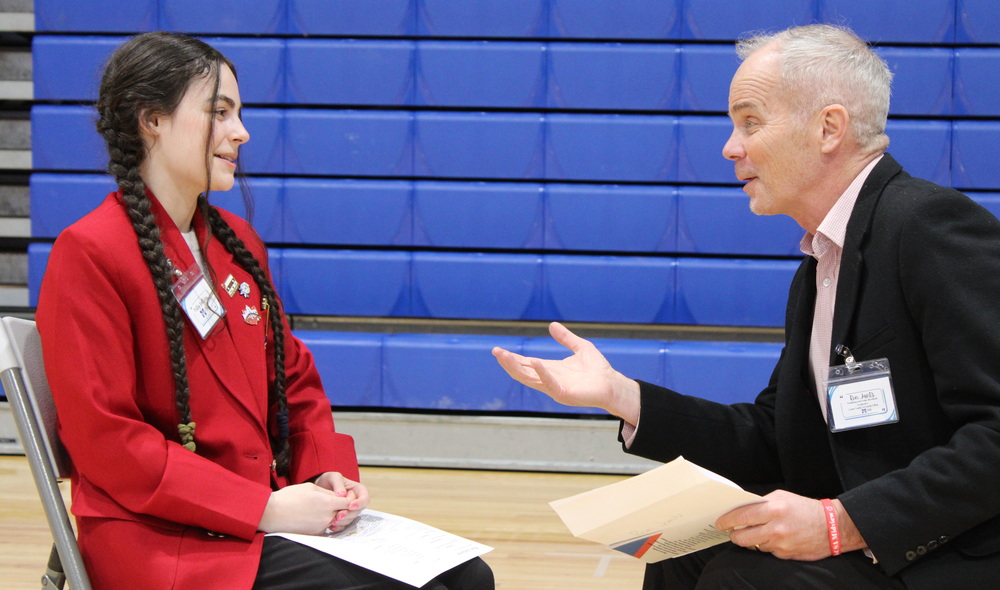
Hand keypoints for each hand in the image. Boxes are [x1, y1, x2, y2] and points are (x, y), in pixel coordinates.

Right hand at [258, 481, 355, 534]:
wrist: (272, 513)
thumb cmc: (289, 497)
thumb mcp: (310, 487)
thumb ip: (327, 492)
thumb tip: (336, 495)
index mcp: (327, 502)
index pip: (348, 502)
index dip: (349, 498)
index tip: (345, 495)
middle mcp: (326, 516)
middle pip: (344, 512)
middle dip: (344, 507)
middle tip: (338, 502)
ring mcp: (321, 526)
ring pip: (336, 521)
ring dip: (335, 516)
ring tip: (326, 509)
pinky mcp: (314, 533)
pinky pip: (326, 527)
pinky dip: (326, 522)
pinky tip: (317, 516)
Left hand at [314, 471, 369, 531]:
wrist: (319, 488)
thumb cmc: (328, 480)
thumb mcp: (333, 477)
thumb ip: (338, 484)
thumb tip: (342, 495)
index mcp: (358, 490)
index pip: (365, 498)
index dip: (360, 503)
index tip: (350, 506)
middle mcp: (356, 502)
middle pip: (358, 511)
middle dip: (349, 514)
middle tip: (339, 516)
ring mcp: (349, 510)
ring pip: (351, 519)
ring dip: (343, 521)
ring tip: (333, 521)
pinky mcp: (343, 517)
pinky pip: (343, 524)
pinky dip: (338, 526)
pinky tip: (331, 526)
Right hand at [491, 322, 640, 423]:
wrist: (612, 384)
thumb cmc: (598, 370)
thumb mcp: (580, 347)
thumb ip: (566, 338)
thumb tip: (552, 325)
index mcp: (550, 370)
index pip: (526, 364)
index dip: (512, 358)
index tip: (498, 350)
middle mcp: (549, 380)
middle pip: (522, 372)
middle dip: (508, 362)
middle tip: (495, 351)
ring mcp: (555, 388)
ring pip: (530, 379)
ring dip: (516, 368)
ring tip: (505, 356)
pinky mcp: (564, 394)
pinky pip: (549, 384)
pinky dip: (541, 373)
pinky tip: (534, 361)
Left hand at [716, 491, 865, 560]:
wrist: (832, 527)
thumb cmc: (804, 509)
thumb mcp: (783, 497)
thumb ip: (761, 502)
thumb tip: (741, 509)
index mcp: (773, 509)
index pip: (741, 517)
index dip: (726, 521)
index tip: (719, 523)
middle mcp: (775, 528)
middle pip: (742, 537)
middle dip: (734, 535)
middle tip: (731, 532)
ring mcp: (780, 544)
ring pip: (753, 546)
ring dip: (750, 541)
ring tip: (751, 534)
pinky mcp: (785, 555)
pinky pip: (767, 551)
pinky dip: (765, 546)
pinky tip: (770, 539)